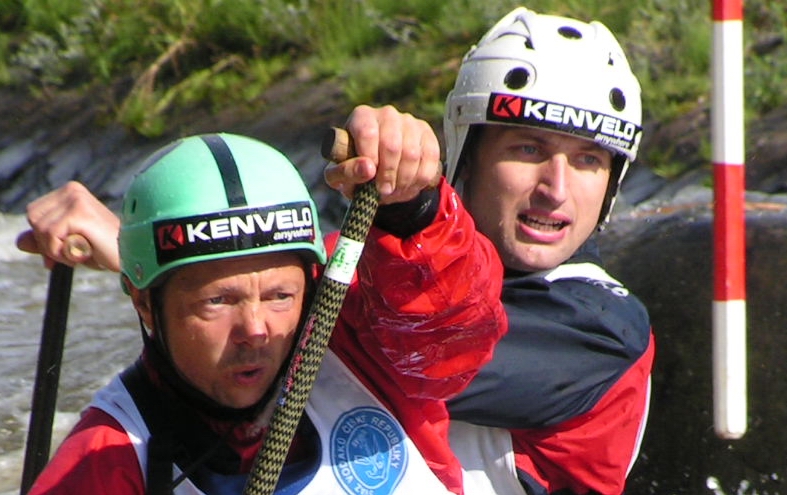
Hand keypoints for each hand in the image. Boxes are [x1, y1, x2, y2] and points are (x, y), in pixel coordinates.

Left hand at [16, 181, 120, 270]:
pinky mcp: (79, 213)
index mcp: (70, 192)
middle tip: (75, 252)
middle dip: (48, 243)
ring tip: (83, 252)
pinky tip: (85, 252)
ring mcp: (76, 199)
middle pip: (33, 219)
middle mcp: (72, 190)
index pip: (34, 214)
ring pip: (41, 229)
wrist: (133, 255)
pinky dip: (64, 252)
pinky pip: (52, 236)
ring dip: (58, 250)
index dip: (43, 237)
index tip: (63, 251)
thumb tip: (20, 241)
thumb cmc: (105, 250)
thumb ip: (45, 241)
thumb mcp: (69, 245)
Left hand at [324, 105, 441, 204]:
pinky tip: (409, 186)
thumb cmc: (354, 172)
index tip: (370, 180)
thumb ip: (346, 172)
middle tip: (384, 191)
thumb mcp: (339, 176)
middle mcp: (386, 114)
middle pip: (392, 145)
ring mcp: (409, 122)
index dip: (370, 160)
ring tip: (395, 191)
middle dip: (389, 175)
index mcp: (361, 117)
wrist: (379, 175)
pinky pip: (430, 158)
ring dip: (404, 180)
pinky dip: (420, 179)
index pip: (368, 133)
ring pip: (412, 154)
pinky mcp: (426, 133)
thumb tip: (368, 169)